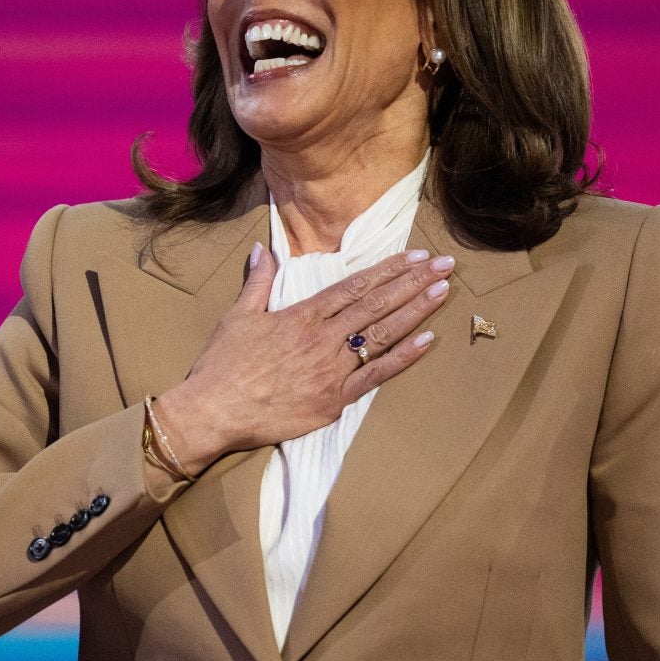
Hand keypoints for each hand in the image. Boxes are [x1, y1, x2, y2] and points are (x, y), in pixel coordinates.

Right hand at [155, 244, 454, 473]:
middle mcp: (323, 338)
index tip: (416, 256)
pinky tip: (428, 340)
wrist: (214, 411)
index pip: (355, 286)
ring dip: (416, 311)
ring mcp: (332, 369)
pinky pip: (376, 375)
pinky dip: (403, 357)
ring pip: (382, 334)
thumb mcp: (238, 315)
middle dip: (413, 282)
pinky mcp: (334, 399)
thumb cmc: (223, 366)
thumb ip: (258, 281)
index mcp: (302, 315)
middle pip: (376, 304)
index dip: (389, 270)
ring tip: (443, 292)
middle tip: (445, 265)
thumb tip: (261, 248)